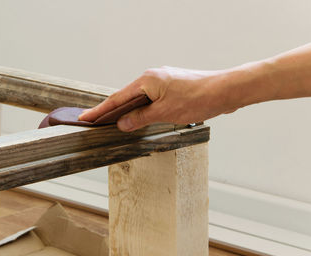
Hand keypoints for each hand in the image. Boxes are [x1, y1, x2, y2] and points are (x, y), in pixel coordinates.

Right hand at [79, 66, 237, 131]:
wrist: (225, 90)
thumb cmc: (198, 98)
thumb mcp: (165, 113)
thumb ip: (140, 118)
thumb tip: (122, 123)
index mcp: (147, 80)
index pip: (117, 98)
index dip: (101, 110)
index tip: (85, 117)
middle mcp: (153, 77)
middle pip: (127, 97)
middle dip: (113, 110)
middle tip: (97, 121)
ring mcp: (164, 81)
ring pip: (141, 98)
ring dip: (130, 110)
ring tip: (117, 122)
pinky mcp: (173, 87)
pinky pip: (152, 98)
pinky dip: (144, 108)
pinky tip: (143, 117)